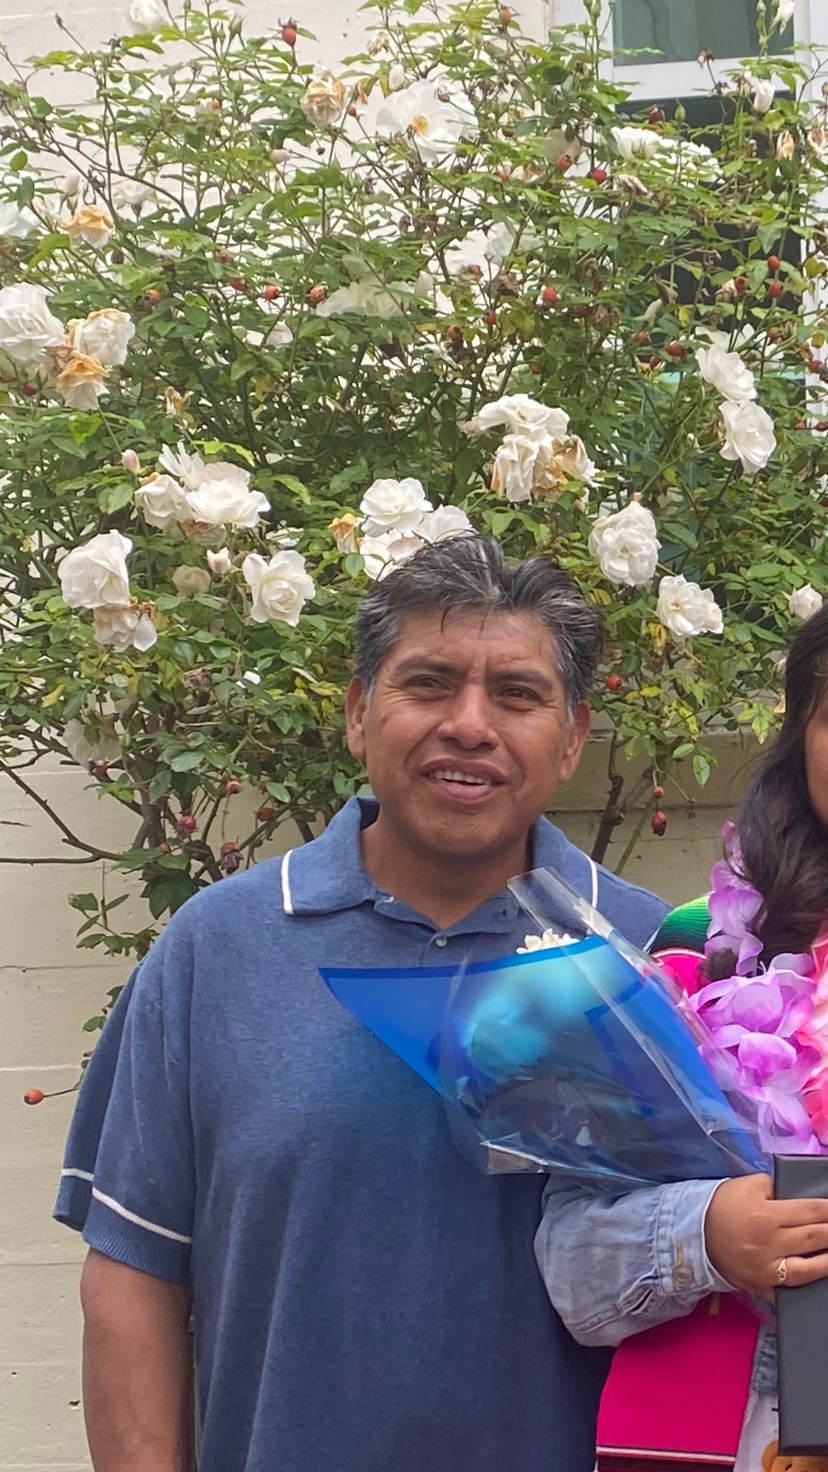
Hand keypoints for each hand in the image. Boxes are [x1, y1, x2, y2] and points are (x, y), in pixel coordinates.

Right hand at [705, 1174, 827, 1298]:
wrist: (693, 1232)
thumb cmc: (722, 1203)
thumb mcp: (749, 1185)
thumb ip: (777, 1189)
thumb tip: (802, 1199)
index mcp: (767, 1215)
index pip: (811, 1210)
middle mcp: (769, 1244)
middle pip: (814, 1237)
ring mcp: (766, 1270)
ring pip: (808, 1269)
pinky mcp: (760, 1286)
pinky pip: (786, 1292)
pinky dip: (803, 1290)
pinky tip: (817, 1281)